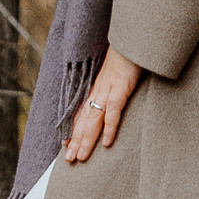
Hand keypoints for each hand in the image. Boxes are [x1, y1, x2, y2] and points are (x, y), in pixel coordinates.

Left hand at [61, 46, 141, 162]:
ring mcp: (108, 88)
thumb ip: (112, 87)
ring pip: (93, 118)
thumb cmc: (127, 55)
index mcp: (97, 88)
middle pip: (84, 120)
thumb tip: (110, 101)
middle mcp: (98, 90)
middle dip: (76, 141)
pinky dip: (110, 126)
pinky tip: (107, 142)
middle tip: (70, 159)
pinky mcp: (121, 86)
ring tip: (81, 156)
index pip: (81, 112)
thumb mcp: (116, 73)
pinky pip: (113, 110)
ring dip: (86, 139)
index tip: (66, 145)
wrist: (132, 38)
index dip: (73, 130)